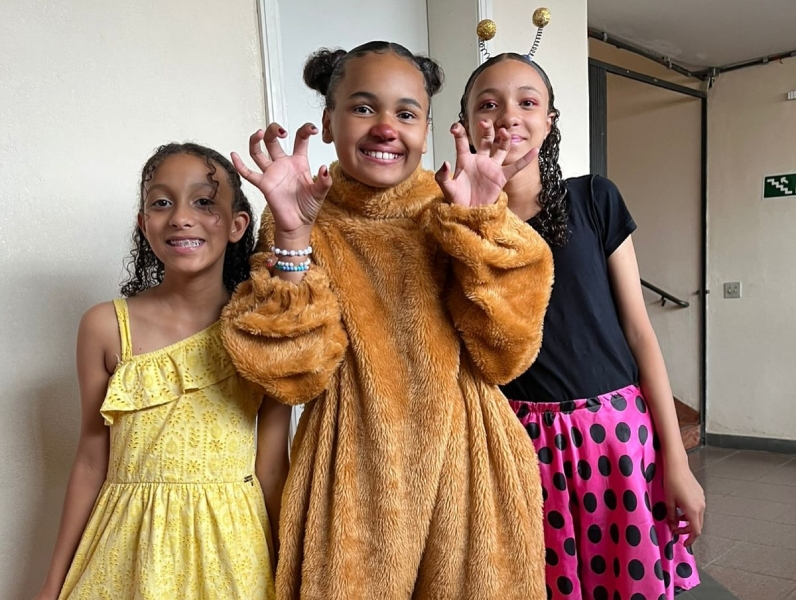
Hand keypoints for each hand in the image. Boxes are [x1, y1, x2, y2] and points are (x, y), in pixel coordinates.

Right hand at [231, 123, 331, 237]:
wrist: (298, 224)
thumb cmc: (308, 207)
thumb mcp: (320, 193)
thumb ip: (324, 181)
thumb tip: (324, 169)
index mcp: (299, 162)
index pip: (300, 140)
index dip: (304, 130)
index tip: (311, 128)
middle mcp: (283, 164)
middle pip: (273, 140)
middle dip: (274, 130)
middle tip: (280, 131)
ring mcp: (272, 173)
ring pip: (258, 152)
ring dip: (256, 141)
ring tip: (259, 133)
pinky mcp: (263, 184)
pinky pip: (248, 173)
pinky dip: (239, 165)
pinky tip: (234, 155)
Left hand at [435, 121, 537, 207]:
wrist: (469, 213)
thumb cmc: (458, 200)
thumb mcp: (447, 188)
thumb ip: (443, 176)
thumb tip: (445, 163)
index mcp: (465, 160)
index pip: (462, 142)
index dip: (459, 132)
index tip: (454, 127)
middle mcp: (479, 160)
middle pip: (485, 140)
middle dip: (486, 130)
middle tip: (484, 123)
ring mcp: (492, 167)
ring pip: (500, 148)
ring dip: (503, 139)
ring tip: (504, 132)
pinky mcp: (501, 177)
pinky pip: (515, 166)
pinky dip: (525, 159)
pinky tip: (534, 150)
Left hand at [664, 460, 704, 546]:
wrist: (677, 466)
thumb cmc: (671, 482)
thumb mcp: (669, 502)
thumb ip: (671, 517)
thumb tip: (673, 527)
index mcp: (693, 510)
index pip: (695, 531)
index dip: (690, 539)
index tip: (684, 543)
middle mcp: (701, 506)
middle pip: (698, 525)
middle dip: (687, 531)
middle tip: (676, 530)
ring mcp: (702, 500)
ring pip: (698, 517)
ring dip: (688, 521)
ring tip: (676, 518)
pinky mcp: (700, 494)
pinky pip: (697, 508)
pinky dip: (690, 513)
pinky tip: (680, 508)